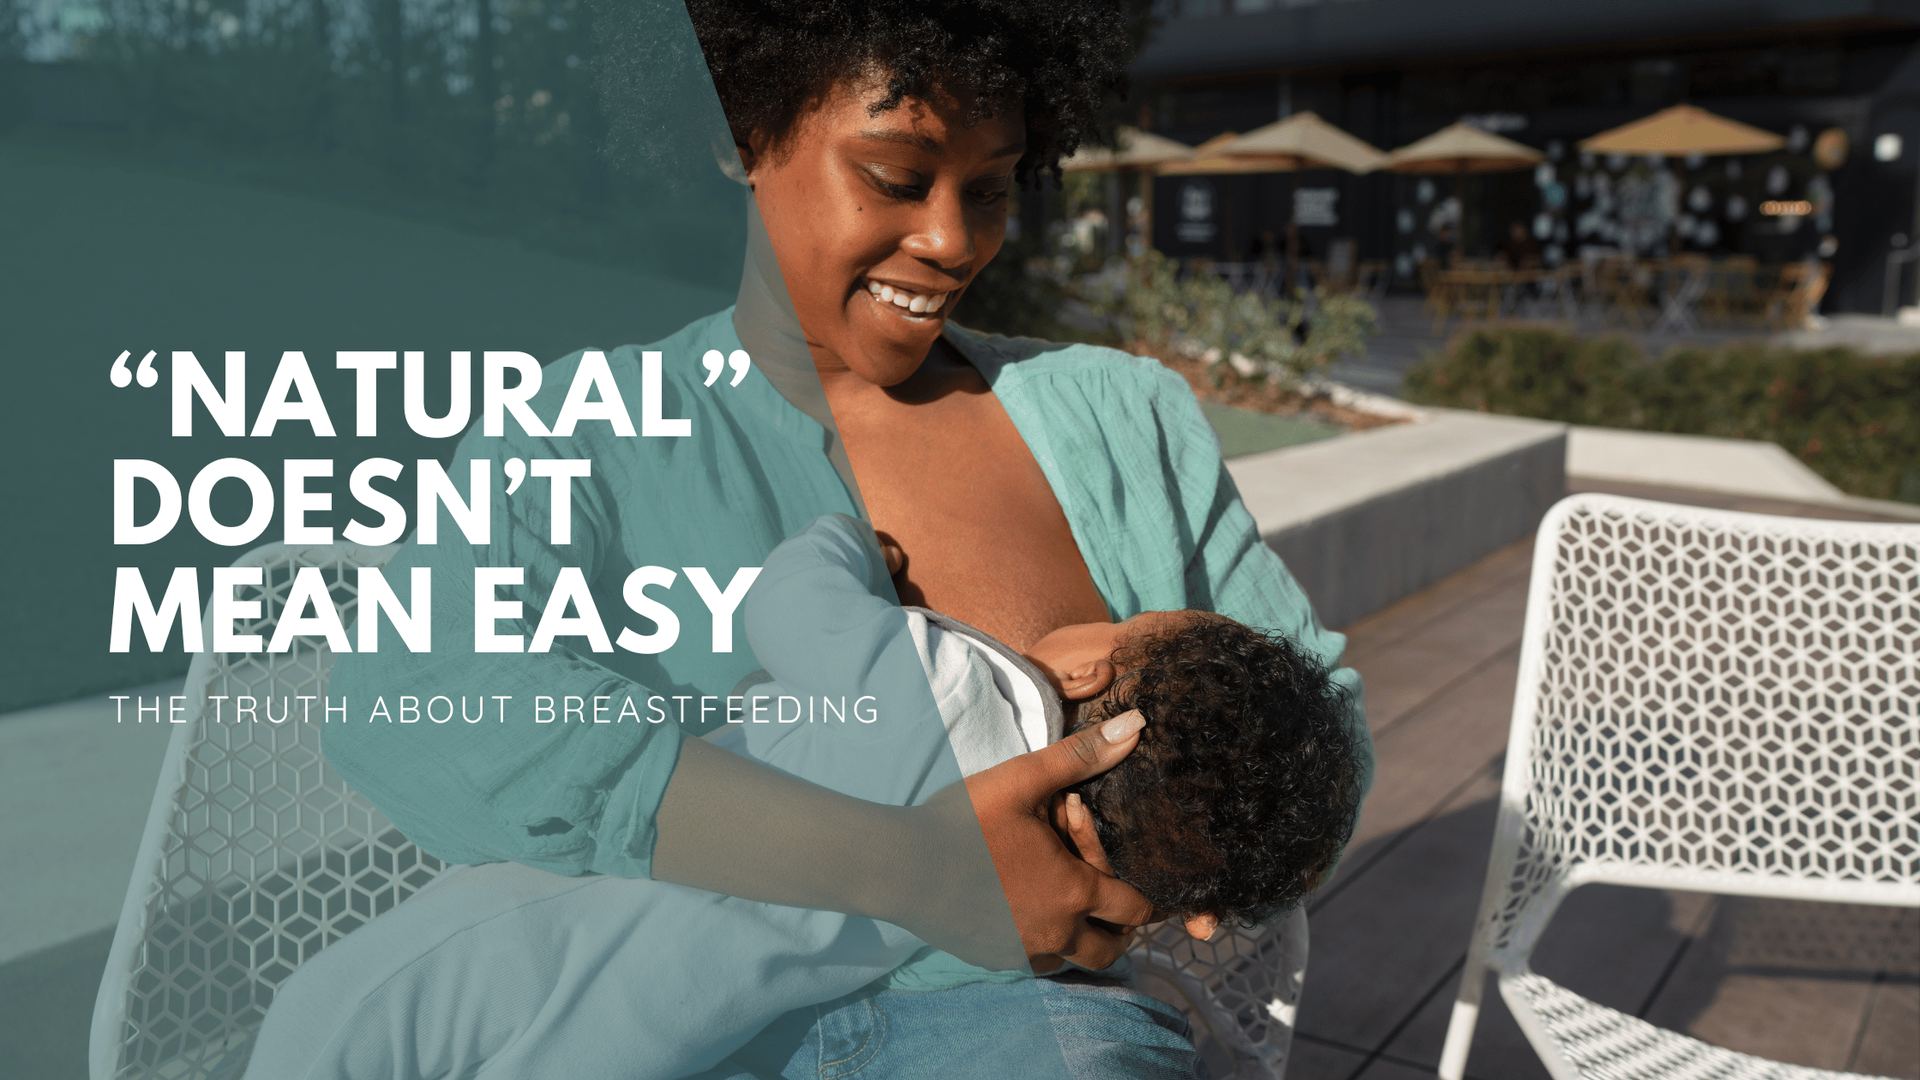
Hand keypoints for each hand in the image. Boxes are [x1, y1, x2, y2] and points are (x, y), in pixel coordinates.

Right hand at [961, 711, 1154, 971]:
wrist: (901, 866)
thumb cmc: (964, 820)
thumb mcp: (1024, 779)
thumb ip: (1083, 756)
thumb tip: (1136, 724)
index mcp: (1074, 891)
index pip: (1134, 909)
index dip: (1142, 896)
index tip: (1136, 884)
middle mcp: (1057, 932)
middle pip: (1110, 950)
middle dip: (1117, 930)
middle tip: (1106, 901)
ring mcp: (1023, 951)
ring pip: (1071, 959)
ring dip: (1077, 939)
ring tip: (1063, 904)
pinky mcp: (992, 959)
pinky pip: (1032, 962)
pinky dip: (1040, 944)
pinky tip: (1023, 912)